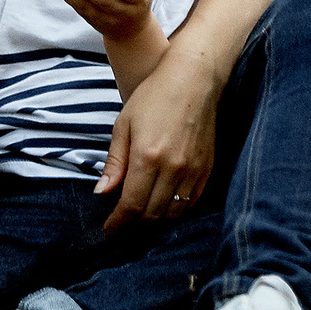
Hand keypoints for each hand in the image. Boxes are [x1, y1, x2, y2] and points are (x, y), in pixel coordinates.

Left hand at [98, 51, 217, 229]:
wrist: (194, 80)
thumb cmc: (153, 97)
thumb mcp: (123, 125)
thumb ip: (114, 162)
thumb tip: (102, 193)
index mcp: (147, 156)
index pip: (131, 205)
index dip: (118, 223)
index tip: (108, 229)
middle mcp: (173, 168)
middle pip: (152, 214)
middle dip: (133, 225)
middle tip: (121, 225)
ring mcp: (194, 170)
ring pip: (174, 213)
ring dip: (155, 221)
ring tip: (140, 218)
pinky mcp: (208, 170)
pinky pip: (192, 203)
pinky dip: (177, 211)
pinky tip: (164, 205)